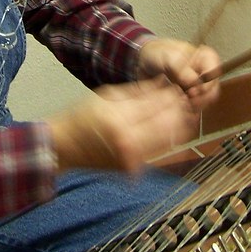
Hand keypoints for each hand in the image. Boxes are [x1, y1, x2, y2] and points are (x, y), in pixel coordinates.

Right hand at [47, 79, 197, 173]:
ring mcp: (132, 159)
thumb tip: (166, 82)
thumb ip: (139, 91)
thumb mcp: (108, 95)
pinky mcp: (134, 168)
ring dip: (180, 124)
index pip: (156, 106)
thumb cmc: (82, 116)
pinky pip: (159, 150)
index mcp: (119, 121)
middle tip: (185, 97)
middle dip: (180, 109)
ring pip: (169, 140)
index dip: (171, 95)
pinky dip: (168, 136)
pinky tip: (170, 125)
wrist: (65, 148)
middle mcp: (128, 143)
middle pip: (167, 124)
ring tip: (182, 109)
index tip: (180, 86)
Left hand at [136, 38, 221, 110]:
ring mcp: (197, 85)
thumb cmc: (157, 52)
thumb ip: (181, 68)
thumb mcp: (169, 56)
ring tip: (181, 104)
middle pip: (213, 90)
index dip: (209, 83)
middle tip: (188, 101)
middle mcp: (204, 72)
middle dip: (203, 98)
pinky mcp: (188, 96)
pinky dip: (188, 109)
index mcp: (204, 58)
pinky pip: (194, 106)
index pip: (216, 72)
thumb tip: (195, 82)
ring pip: (205, 101)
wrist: (144, 60)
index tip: (197, 90)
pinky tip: (178, 107)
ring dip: (195, 105)